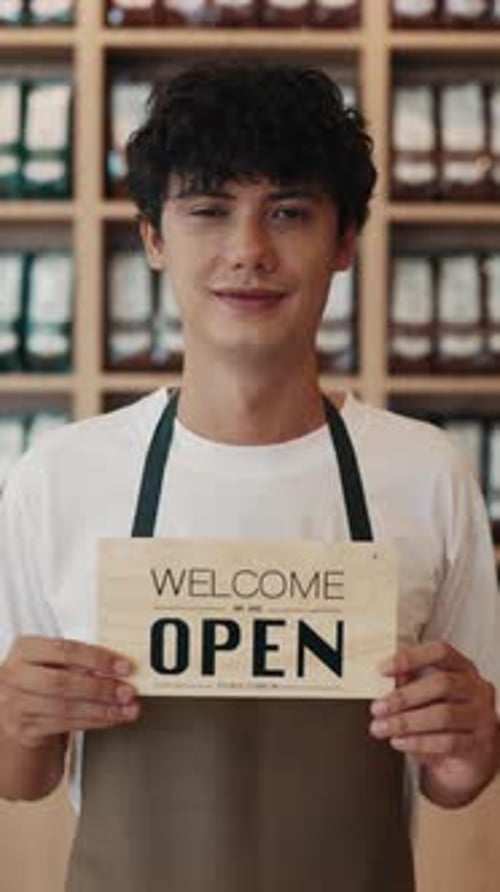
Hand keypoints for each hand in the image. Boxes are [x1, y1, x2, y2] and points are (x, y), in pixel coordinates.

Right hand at [0, 635, 139, 749]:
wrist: (18, 713)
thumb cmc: (41, 680)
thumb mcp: (53, 662)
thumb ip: (78, 661)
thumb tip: (118, 665)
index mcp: (25, 649)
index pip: (65, 650)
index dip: (97, 658)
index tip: (123, 666)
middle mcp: (16, 676)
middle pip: (63, 682)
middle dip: (100, 688)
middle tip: (126, 691)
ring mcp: (17, 704)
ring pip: (66, 708)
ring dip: (102, 709)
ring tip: (125, 708)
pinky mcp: (25, 729)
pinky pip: (65, 725)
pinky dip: (93, 722)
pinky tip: (110, 718)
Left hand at [369, 641, 497, 805]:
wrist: (472, 755)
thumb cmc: (445, 717)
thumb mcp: (427, 697)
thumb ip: (410, 684)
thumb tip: (384, 681)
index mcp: (462, 668)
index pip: (440, 652)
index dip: (411, 657)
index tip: (382, 669)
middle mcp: (477, 688)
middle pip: (442, 684)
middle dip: (404, 696)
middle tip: (377, 708)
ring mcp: (482, 716)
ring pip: (443, 715)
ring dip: (406, 722)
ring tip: (382, 728)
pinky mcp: (480, 744)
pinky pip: (448, 742)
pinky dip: (419, 742)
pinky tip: (399, 741)